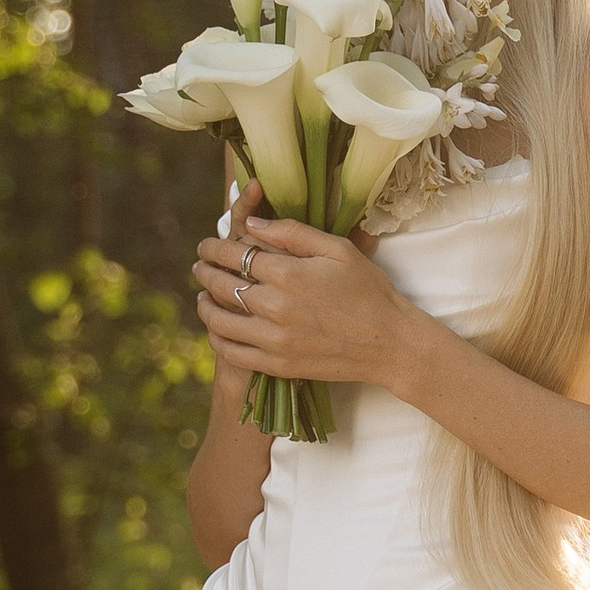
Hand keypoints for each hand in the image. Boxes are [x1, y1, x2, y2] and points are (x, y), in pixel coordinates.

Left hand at [191, 194, 433, 404]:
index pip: (234, 255)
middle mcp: (274, 307)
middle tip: (199, 266)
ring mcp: (274, 340)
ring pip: (219, 320)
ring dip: (204, 305)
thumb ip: (292, 233)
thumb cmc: (369, 291)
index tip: (207, 245)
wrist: (390, 344)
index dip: (214, 247)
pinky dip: (218, 338)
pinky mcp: (278, 365)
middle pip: (221, 285)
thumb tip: (251, 224)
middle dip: (204, 271)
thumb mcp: (338, 249)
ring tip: (202, 297)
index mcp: (287, 273)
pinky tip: (218, 329)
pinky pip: (233, 352)